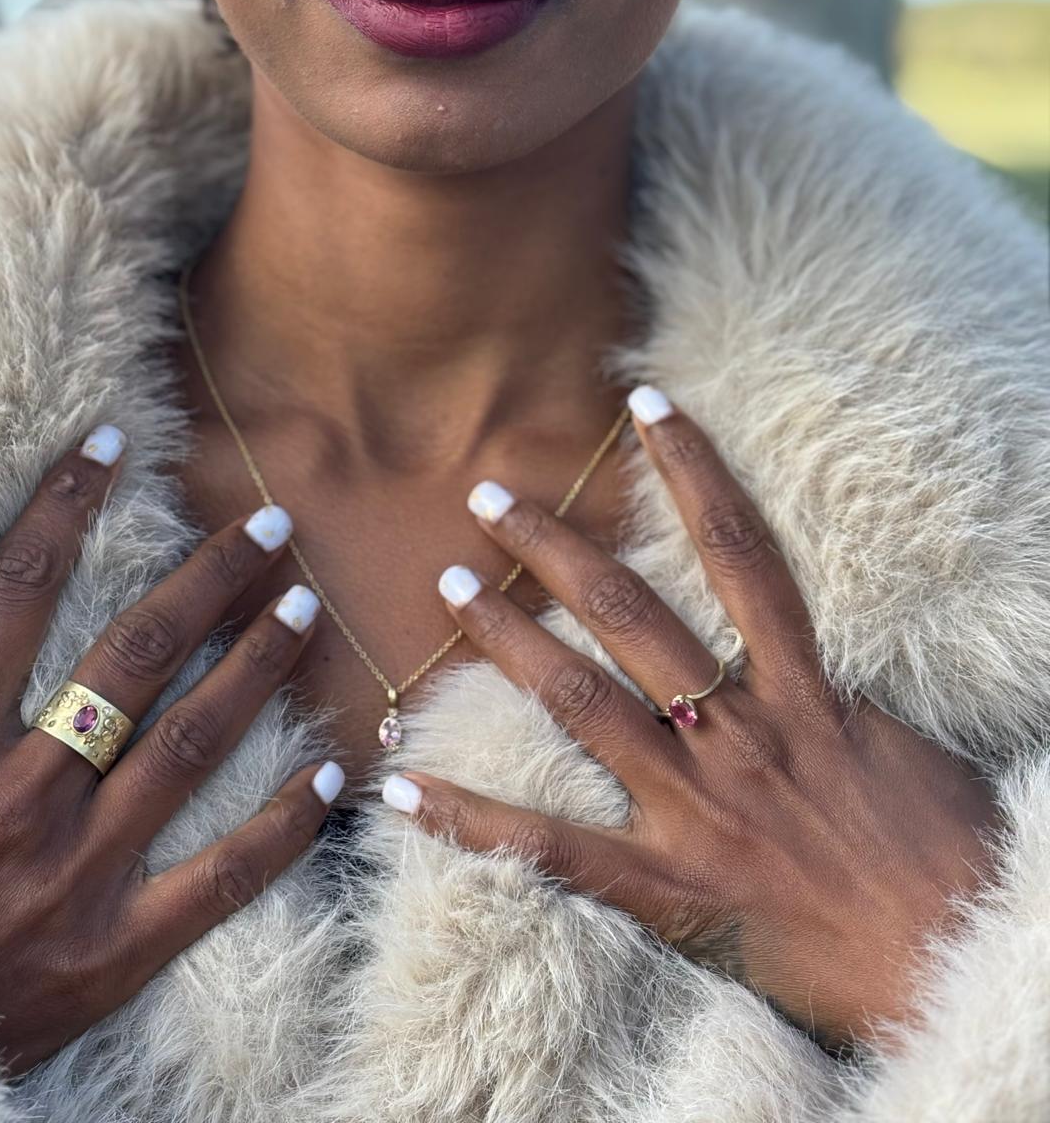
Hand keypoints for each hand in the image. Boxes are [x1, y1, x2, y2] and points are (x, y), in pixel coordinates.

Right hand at [0, 426, 340, 1076]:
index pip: (12, 596)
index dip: (62, 508)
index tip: (110, 445)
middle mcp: (17, 798)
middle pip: (130, 659)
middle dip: (206, 582)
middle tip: (270, 528)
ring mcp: (73, 876)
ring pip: (187, 747)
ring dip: (254, 671)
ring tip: (306, 612)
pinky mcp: (113, 952)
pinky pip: (220, 879)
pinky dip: (283, 825)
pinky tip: (332, 773)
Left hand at [382, 389, 1007, 1054]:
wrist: (961, 959)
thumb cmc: (948, 854)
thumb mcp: (894, 746)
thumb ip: (825, 698)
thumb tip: (787, 663)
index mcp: (801, 690)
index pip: (740, 552)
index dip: (693, 468)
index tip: (645, 403)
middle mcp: (738, 731)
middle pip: (632, 613)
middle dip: (556, 548)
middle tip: (489, 496)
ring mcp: (696, 804)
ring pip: (580, 700)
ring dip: (508, 639)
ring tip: (450, 583)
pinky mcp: (667, 883)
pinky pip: (551, 845)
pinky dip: (471, 819)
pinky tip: (401, 791)